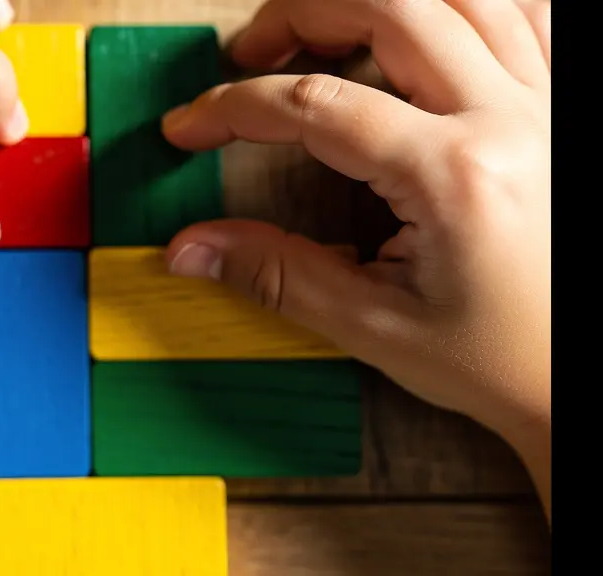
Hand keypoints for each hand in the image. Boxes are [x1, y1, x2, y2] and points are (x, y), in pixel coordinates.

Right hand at [163, 0, 549, 444]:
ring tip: (327, 27)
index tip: (191, 126)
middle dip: (298, 13)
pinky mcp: (565, 103)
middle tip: (252, 50)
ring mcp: (547, 101)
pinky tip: (424, 24)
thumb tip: (191, 250)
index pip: (316, 106)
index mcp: (453, 175)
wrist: (585, 378)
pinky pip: (525, 9)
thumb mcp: (376, 326)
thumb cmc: (504, 361)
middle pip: (389, 6)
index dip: (234, 107)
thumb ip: (276, 276)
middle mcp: (507, 118)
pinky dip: (465, 2)